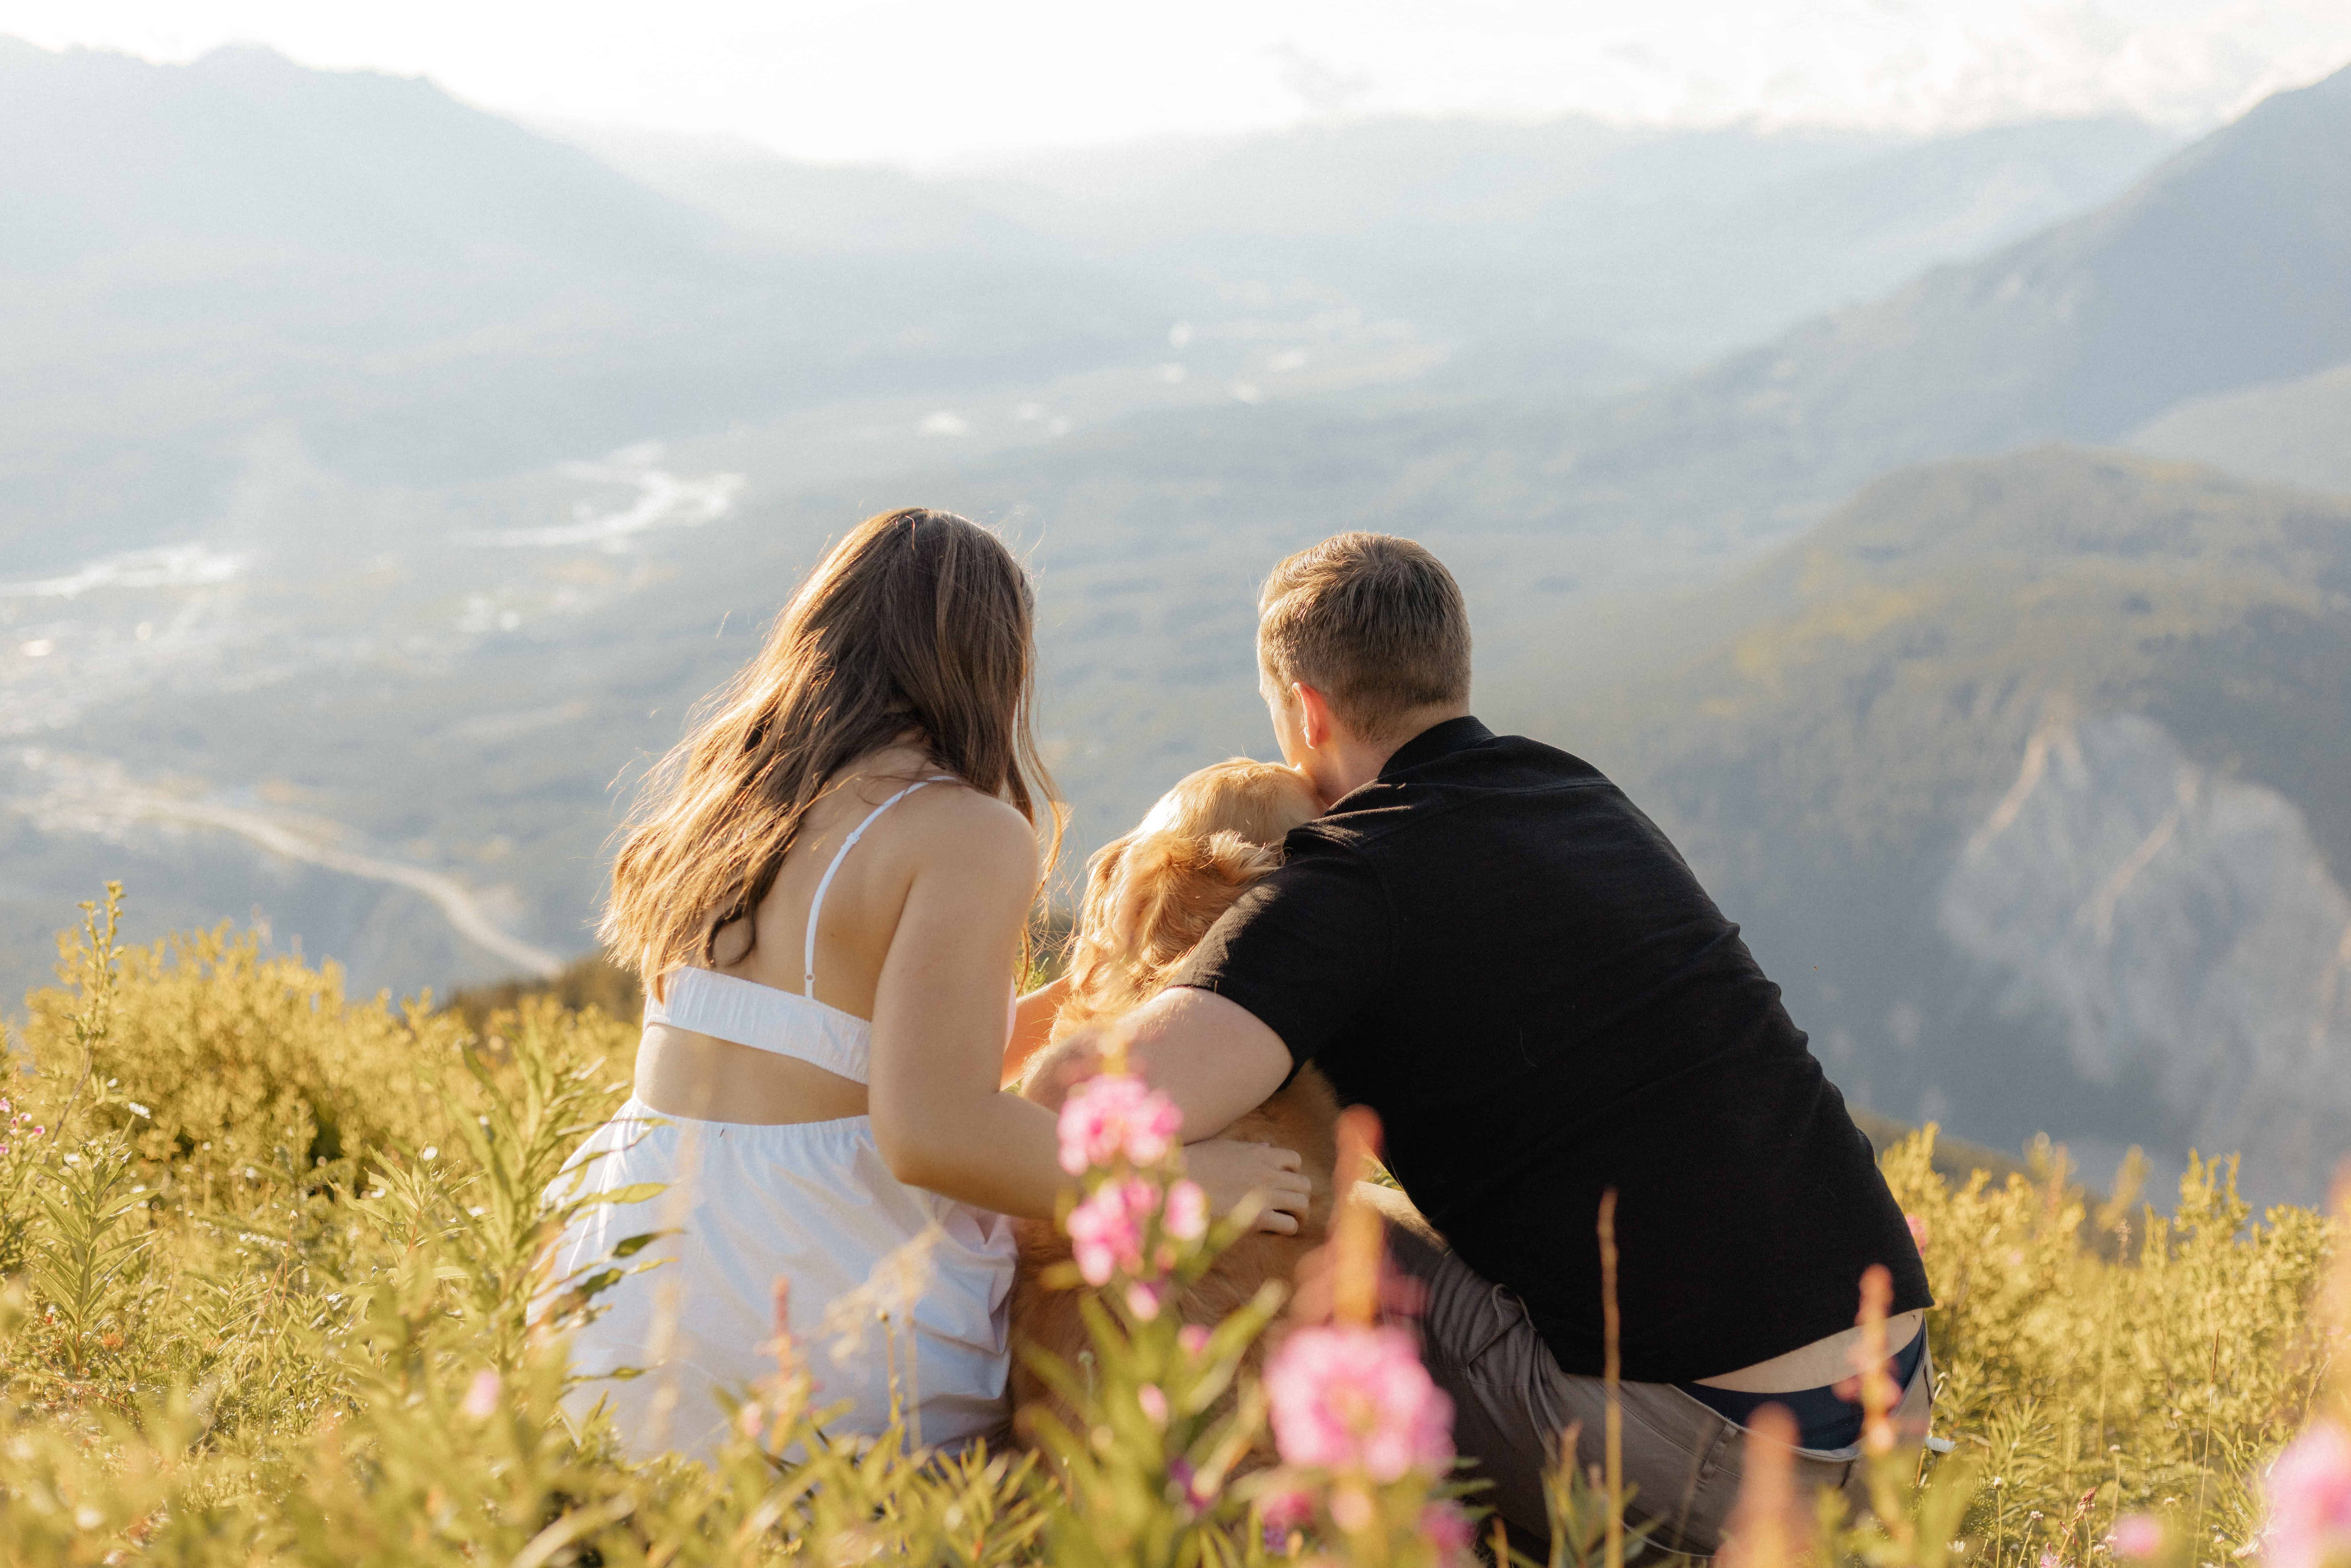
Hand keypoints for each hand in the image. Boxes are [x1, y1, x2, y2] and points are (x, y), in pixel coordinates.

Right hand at [1185, 1138, 1310, 1235]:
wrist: (1179, 1182)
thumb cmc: (1196, 1163)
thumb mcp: (1224, 1146)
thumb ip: (1249, 1148)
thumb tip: (1267, 1146)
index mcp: (1261, 1154)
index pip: (1295, 1161)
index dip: (1292, 1173)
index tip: (1282, 1182)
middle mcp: (1268, 1174)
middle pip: (1304, 1184)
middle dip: (1299, 1195)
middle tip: (1290, 1205)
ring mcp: (1265, 1195)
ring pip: (1302, 1205)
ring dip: (1299, 1214)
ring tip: (1290, 1220)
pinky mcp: (1257, 1218)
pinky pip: (1288, 1225)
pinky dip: (1287, 1228)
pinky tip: (1274, 1230)